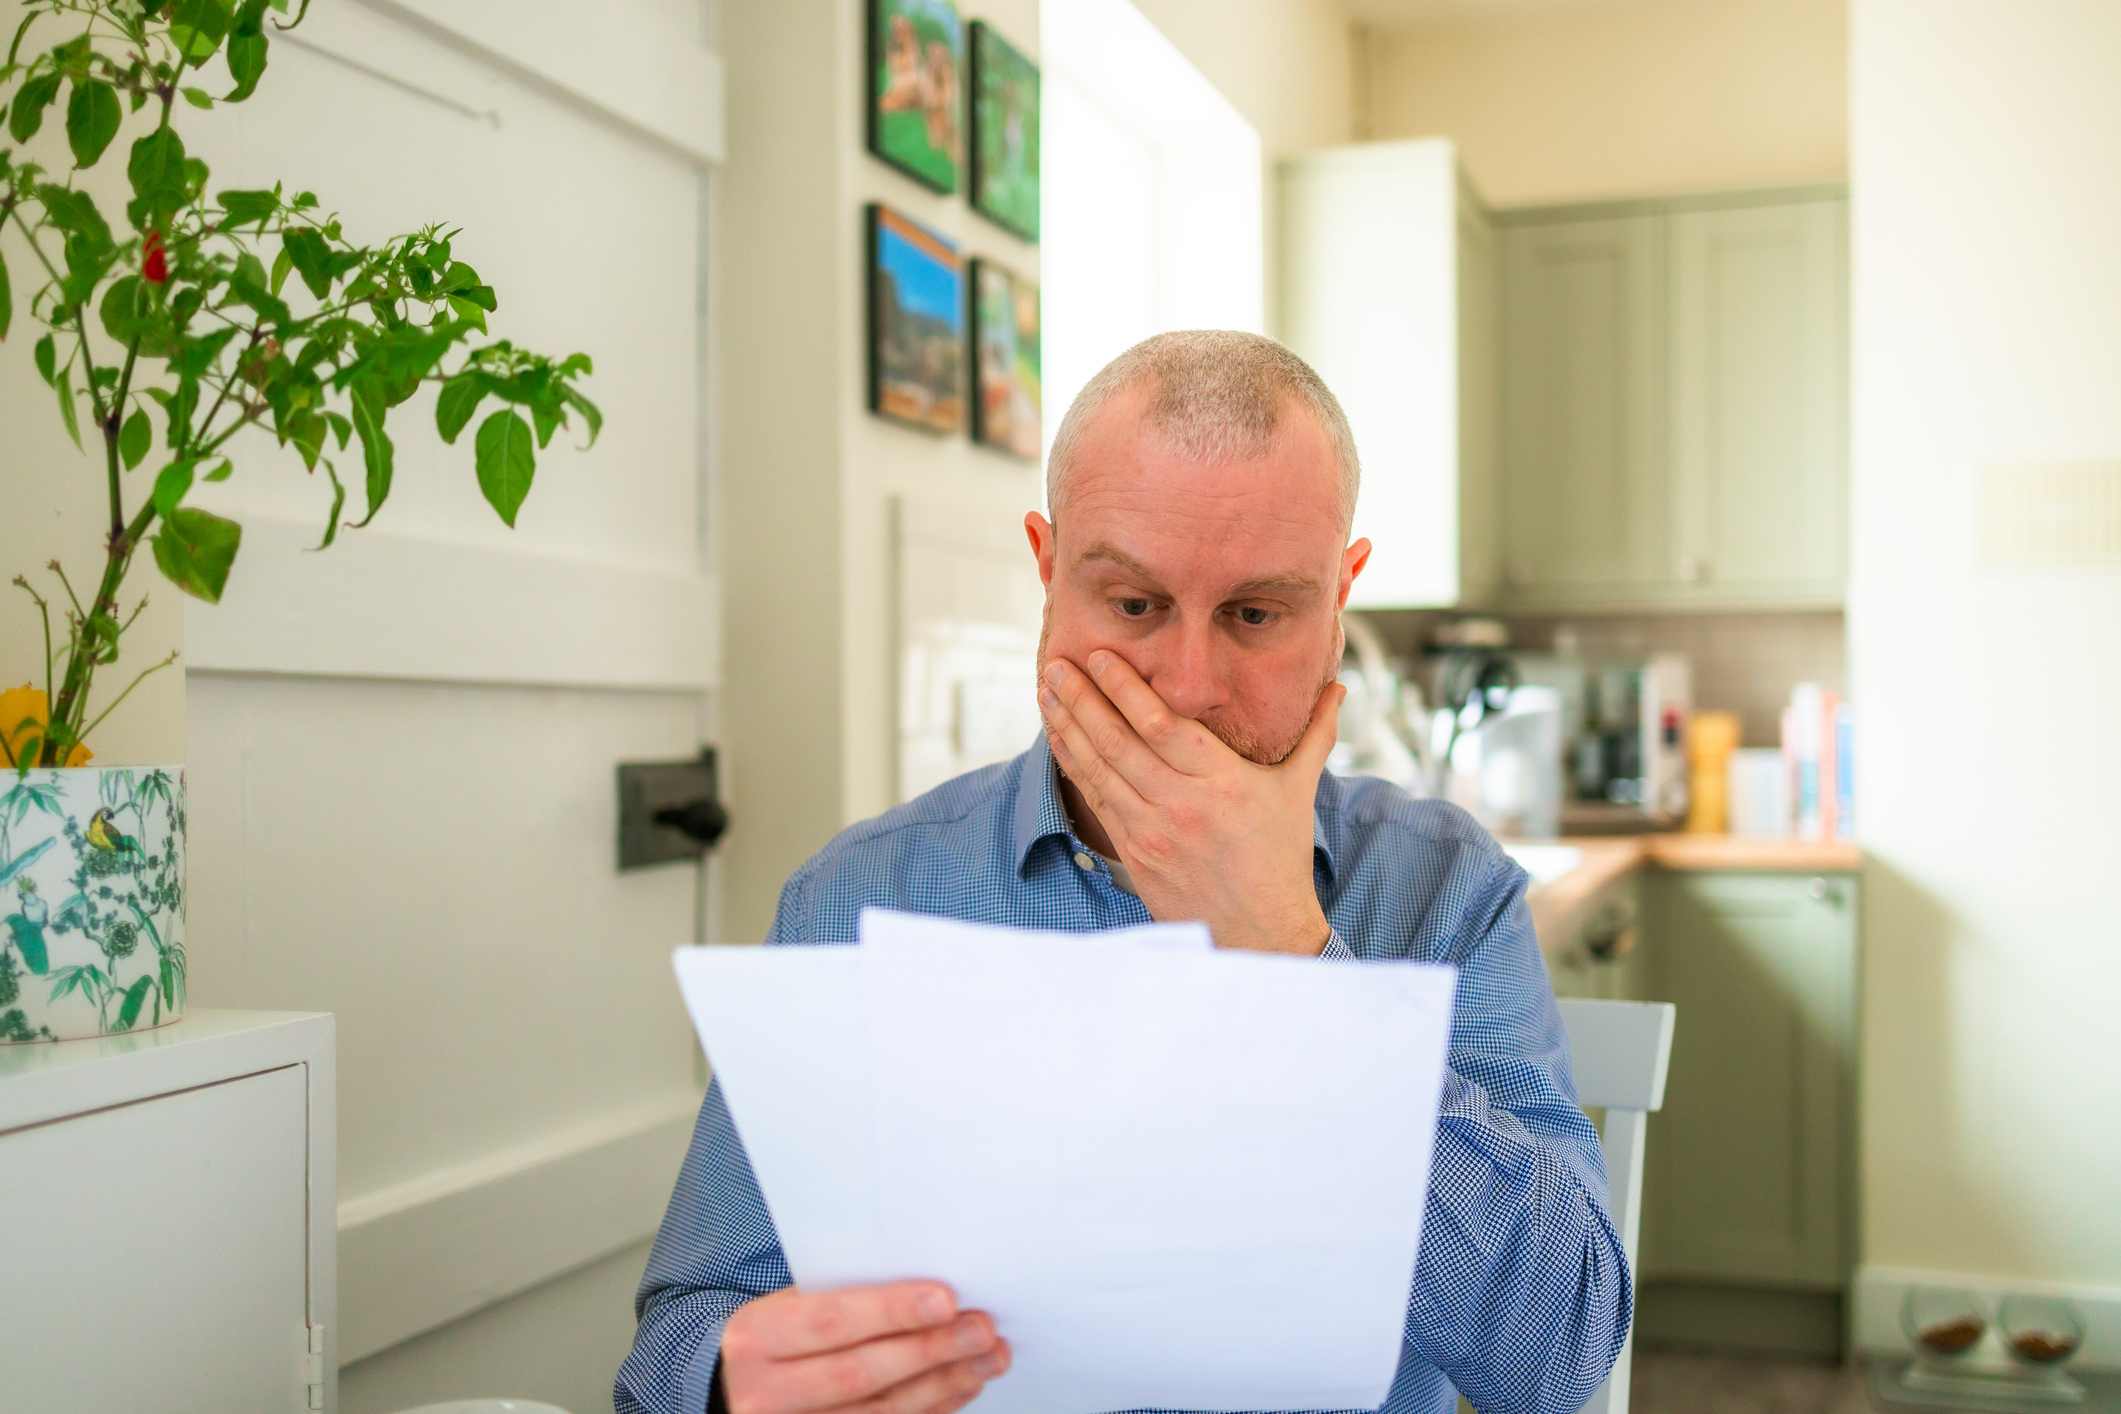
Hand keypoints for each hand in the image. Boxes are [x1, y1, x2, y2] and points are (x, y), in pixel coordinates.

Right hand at [719, 1281, 1009, 1413]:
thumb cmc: (777, 1334)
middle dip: (930, 1350)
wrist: (734, 1387)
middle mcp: (766, 1392)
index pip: (831, 1321)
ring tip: (988, 1356)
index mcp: (757, 1338)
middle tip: (981, 1328)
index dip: (891, 1312)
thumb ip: (844, 1295)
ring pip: (881, 1411)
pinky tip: (962, 1386)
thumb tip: (930, 1289)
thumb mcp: (788, 1304)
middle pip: (861, 1373)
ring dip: (944, 1383)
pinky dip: (931, 1409)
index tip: (946, 1299)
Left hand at [1038, 650, 1342, 955]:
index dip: (1124, 688)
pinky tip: (1058, 737)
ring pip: (1099, 768)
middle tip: (1057, 664)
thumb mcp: (1298, 790)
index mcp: (1221, 780)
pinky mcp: (1134, 853)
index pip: (1161, 724)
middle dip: (1082, 698)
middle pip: (1119, 741)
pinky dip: (1073, 765)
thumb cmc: (1280, 857)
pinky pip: (1095, 799)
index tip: (1098, 657)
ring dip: (1067, 727)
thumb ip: (1315, 734)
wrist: (1260, 932)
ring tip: (1046, 691)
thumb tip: (1338, 687)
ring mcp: (1152, 831)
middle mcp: (1181, 803)